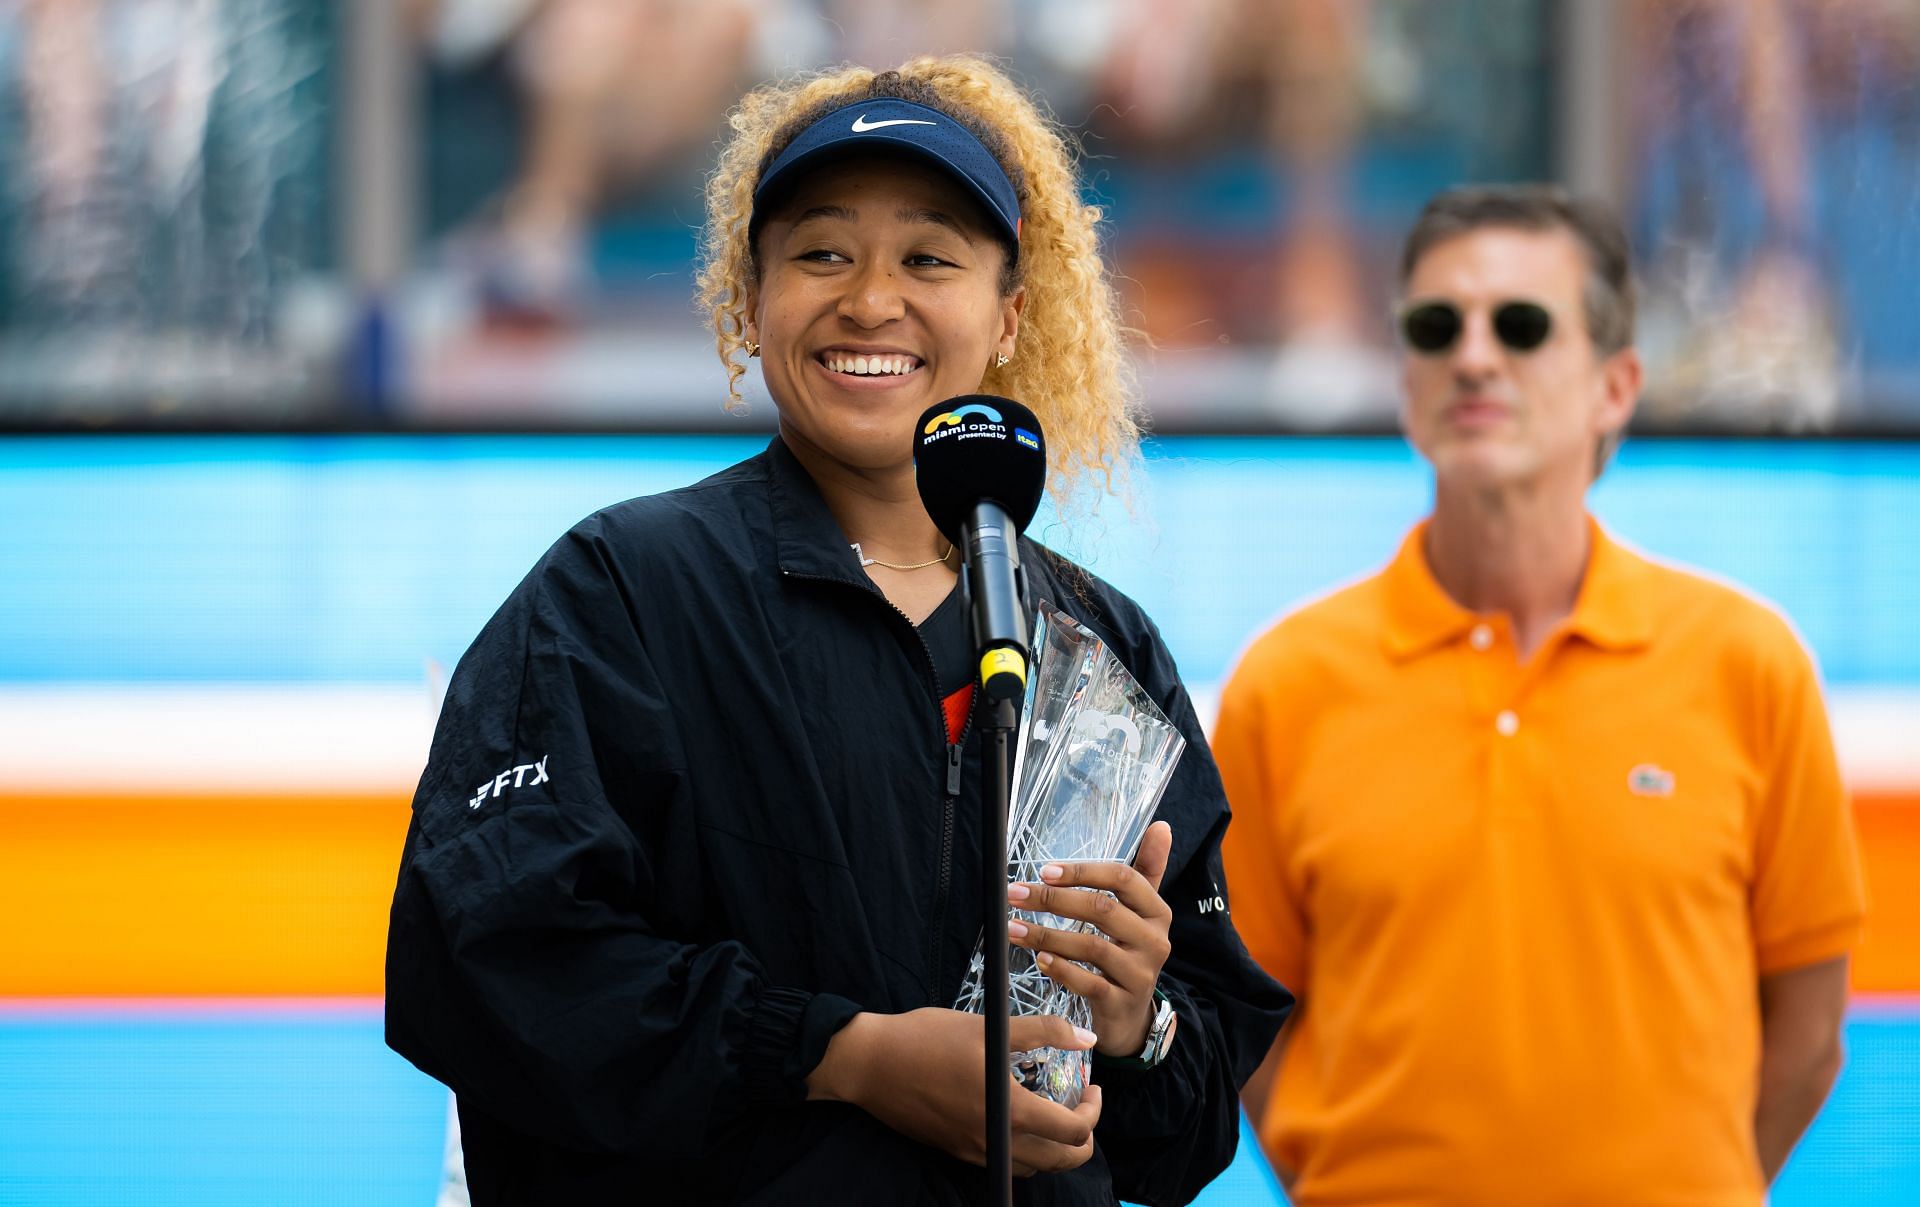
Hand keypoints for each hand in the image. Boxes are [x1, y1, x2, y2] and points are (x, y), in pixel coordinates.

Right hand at [806, 1008, 1104, 1175]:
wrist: (869, 1063)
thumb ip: (1043, 1032)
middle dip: (1083, 1136)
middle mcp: (995, 1140)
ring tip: (1054, 1111)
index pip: (1073, 1132)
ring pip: (1035, 1168)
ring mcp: (975, 1152)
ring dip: (1056, 1147)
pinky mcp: (957, 1151)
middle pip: (1062, 1161)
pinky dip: (1026, 1150)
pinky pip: (1006, 1164)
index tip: (1091, 1087)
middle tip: (1081, 1104)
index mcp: (1008, 1110)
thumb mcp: (989, 1027)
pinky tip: (1018, 1118)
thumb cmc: (927, 1038)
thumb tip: (1088, 1041)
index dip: (1093, 1111)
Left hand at [1005, 820, 1173, 1056]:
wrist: (1131, 1015)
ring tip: (1013, 928)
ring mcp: (1141, 973)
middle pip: (1102, 909)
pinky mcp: (1123, 1002)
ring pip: (1091, 946)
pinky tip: (1039, 960)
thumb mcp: (1140, 912)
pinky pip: (1089, 983)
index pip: (1123, 878)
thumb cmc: (1128, 952)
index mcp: (1157, 911)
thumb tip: (1161, 826)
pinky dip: (1061, 970)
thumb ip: (1146, 870)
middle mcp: (1155, 940)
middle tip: (1016, 893)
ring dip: (1046, 935)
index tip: (1044, 870)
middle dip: (1054, 899)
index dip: (1082, 871)